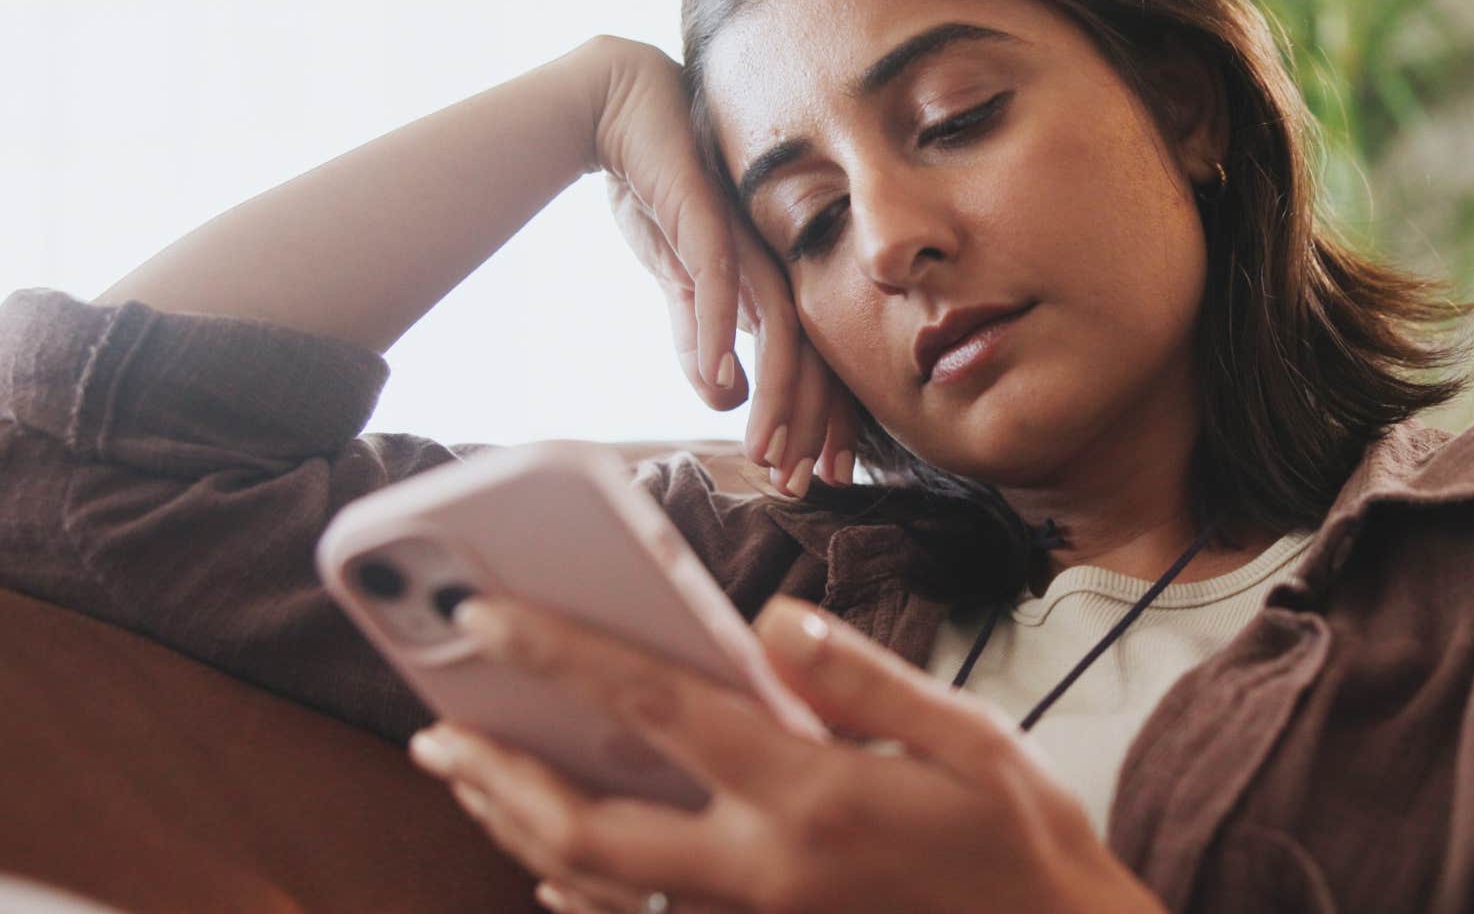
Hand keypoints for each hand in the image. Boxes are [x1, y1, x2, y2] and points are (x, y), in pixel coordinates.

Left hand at [408, 595, 1165, 913]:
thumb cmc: (1017, 837)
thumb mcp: (970, 737)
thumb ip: (865, 678)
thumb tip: (772, 620)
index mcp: (810, 794)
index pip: (657, 710)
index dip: (561, 653)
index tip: (486, 610)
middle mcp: (762, 869)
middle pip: (589, 825)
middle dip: (496, 772)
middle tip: (432, 724)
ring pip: (597, 884)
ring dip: (515, 826)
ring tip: (463, 771)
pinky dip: (575, 890)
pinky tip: (545, 858)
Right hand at [583, 35, 861, 494]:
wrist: (623, 110)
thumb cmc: (659, 191)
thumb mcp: (680, 281)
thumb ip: (698, 338)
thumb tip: (722, 397)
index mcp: (781, 277)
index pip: (818, 358)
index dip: (824, 419)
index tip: (822, 475)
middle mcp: (779, 261)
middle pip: (814, 353)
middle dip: (810, 424)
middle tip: (802, 484)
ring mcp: (750, 238)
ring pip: (781, 328)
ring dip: (776, 395)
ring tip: (765, 450)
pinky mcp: (708, 215)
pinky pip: (723, 281)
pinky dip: (721, 333)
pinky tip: (721, 381)